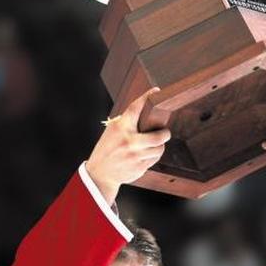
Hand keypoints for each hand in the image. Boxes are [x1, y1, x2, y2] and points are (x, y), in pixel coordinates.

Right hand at [84, 88, 171, 203]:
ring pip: (159, 149)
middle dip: (165, 133)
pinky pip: (155, 159)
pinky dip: (153, 156)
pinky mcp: (139, 167)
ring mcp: (135, 156)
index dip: (147, 98)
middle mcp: (129, 141)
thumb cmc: (107, 149)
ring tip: (152, 145)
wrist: (100, 173)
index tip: (156, 91)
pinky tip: (145, 155)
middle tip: (164, 132)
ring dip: (159, 146)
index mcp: (120, 128)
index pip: (136, 108)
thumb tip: (148, 113)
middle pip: (158, 136)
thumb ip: (127, 123)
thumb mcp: (112, 131)